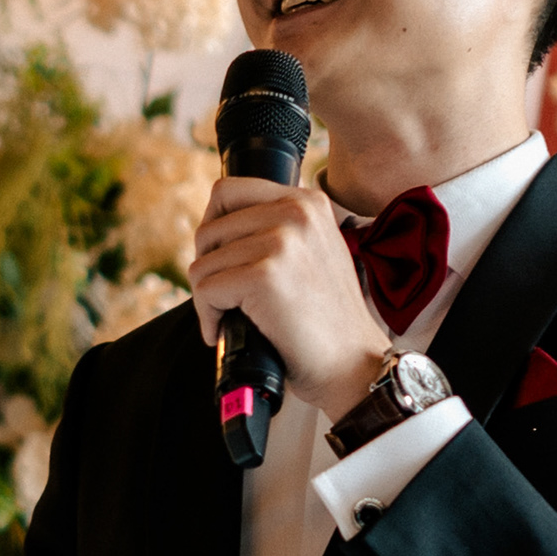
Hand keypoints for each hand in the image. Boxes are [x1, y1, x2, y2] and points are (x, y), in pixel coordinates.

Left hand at [191, 174, 391, 414]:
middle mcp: (296, 212)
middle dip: (209, 270)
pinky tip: (229, 331)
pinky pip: (205, 290)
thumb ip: (276, 230)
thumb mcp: (312, 253)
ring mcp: (282, 242)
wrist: (354, 364)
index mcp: (307, 201)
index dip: (213, 230)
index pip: (227, 191)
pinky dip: (209, 317)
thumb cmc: (327, 321)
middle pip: (208, 230)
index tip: (224, 263)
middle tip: (229, 299)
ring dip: (208, 298)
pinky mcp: (265, 276)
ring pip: (202, 263)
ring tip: (234, 317)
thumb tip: (213, 229)